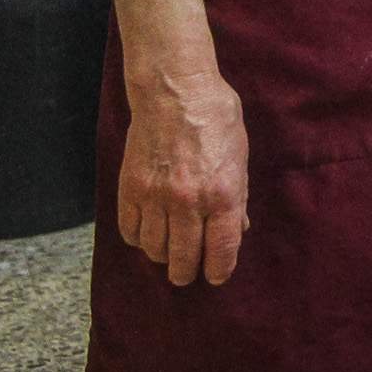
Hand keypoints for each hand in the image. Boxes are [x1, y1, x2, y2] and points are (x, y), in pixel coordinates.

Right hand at [116, 69, 248, 286]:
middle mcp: (189, 201)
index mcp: (223, 194)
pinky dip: (139, 239)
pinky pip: (131, 231)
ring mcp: (156, 197)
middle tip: (188, 274)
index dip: (218, 270)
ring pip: (154, 250)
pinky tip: (149, 233)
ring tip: (169, 252)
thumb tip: (238, 229)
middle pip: (183, 258)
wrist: (175, 94)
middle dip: (187, 273)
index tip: (215, 277)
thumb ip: (238, 197)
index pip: (220, 250)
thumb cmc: (216, 120)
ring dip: (162, 256)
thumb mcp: (240, 157)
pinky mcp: (130, 189)